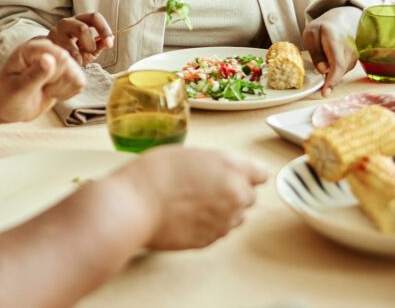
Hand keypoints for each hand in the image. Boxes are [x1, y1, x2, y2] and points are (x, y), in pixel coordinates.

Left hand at [0, 39, 85, 123]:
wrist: (8, 106)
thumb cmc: (7, 97)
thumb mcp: (18, 89)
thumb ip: (35, 74)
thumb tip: (49, 58)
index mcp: (32, 48)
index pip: (59, 56)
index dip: (55, 76)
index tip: (41, 87)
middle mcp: (47, 49)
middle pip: (70, 65)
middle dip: (57, 84)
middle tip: (40, 88)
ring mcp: (58, 59)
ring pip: (77, 75)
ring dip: (62, 90)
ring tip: (44, 90)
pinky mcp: (66, 70)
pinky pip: (80, 83)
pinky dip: (67, 93)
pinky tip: (52, 92)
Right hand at [47, 12, 113, 64]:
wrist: (50, 56)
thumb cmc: (73, 52)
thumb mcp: (88, 49)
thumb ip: (99, 45)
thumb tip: (109, 42)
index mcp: (79, 20)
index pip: (94, 17)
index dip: (104, 29)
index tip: (110, 44)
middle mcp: (67, 22)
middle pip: (83, 28)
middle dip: (90, 43)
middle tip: (90, 53)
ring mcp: (56, 32)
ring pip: (70, 43)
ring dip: (79, 54)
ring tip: (80, 61)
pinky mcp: (48, 43)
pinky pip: (63, 53)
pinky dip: (70, 60)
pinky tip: (72, 64)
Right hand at [119, 147, 266, 250]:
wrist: (133, 206)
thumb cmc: (153, 174)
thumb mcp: (188, 154)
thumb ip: (213, 164)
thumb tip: (219, 173)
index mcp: (231, 168)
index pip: (260, 173)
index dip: (245, 173)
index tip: (235, 173)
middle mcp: (234, 196)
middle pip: (249, 197)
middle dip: (233, 192)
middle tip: (206, 187)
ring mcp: (223, 222)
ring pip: (234, 217)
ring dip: (221, 211)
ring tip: (192, 203)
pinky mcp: (209, 241)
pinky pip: (217, 232)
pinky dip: (206, 225)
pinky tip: (184, 216)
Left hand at [301, 6, 361, 96]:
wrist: (337, 23)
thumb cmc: (321, 29)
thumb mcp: (310, 35)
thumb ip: (316, 53)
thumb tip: (323, 70)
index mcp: (335, 40)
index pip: (337, 64)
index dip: (332, 80)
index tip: (325, 93)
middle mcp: (349, 49)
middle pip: (338, 72)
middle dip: (327, 80)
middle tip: (317, 80)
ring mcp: (354, 56)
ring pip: (340, 73)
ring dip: (329, 74)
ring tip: (322, 58)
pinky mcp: (354, 61)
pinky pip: (341, 72)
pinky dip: (333, 72)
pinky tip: (328, 63)